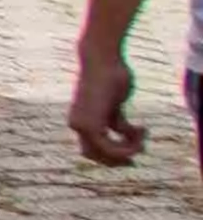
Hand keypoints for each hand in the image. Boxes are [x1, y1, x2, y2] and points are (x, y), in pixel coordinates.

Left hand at [78, 38, 151, 171]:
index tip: (133, 154)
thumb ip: (114, 120)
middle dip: (118, 159)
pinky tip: (142, 130)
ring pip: (105, 153)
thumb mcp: (113, 103)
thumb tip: (126, 134)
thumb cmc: (109, 77)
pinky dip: (129, 145)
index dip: (111, 156)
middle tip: (139, 153)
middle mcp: (77, 125)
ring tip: (142, 135)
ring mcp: (82, 126)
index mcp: (80, 120)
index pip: (91, 150)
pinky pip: (110, 148)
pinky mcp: (91, 124)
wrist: (102, 60)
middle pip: (96, 156)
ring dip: (128, 150)